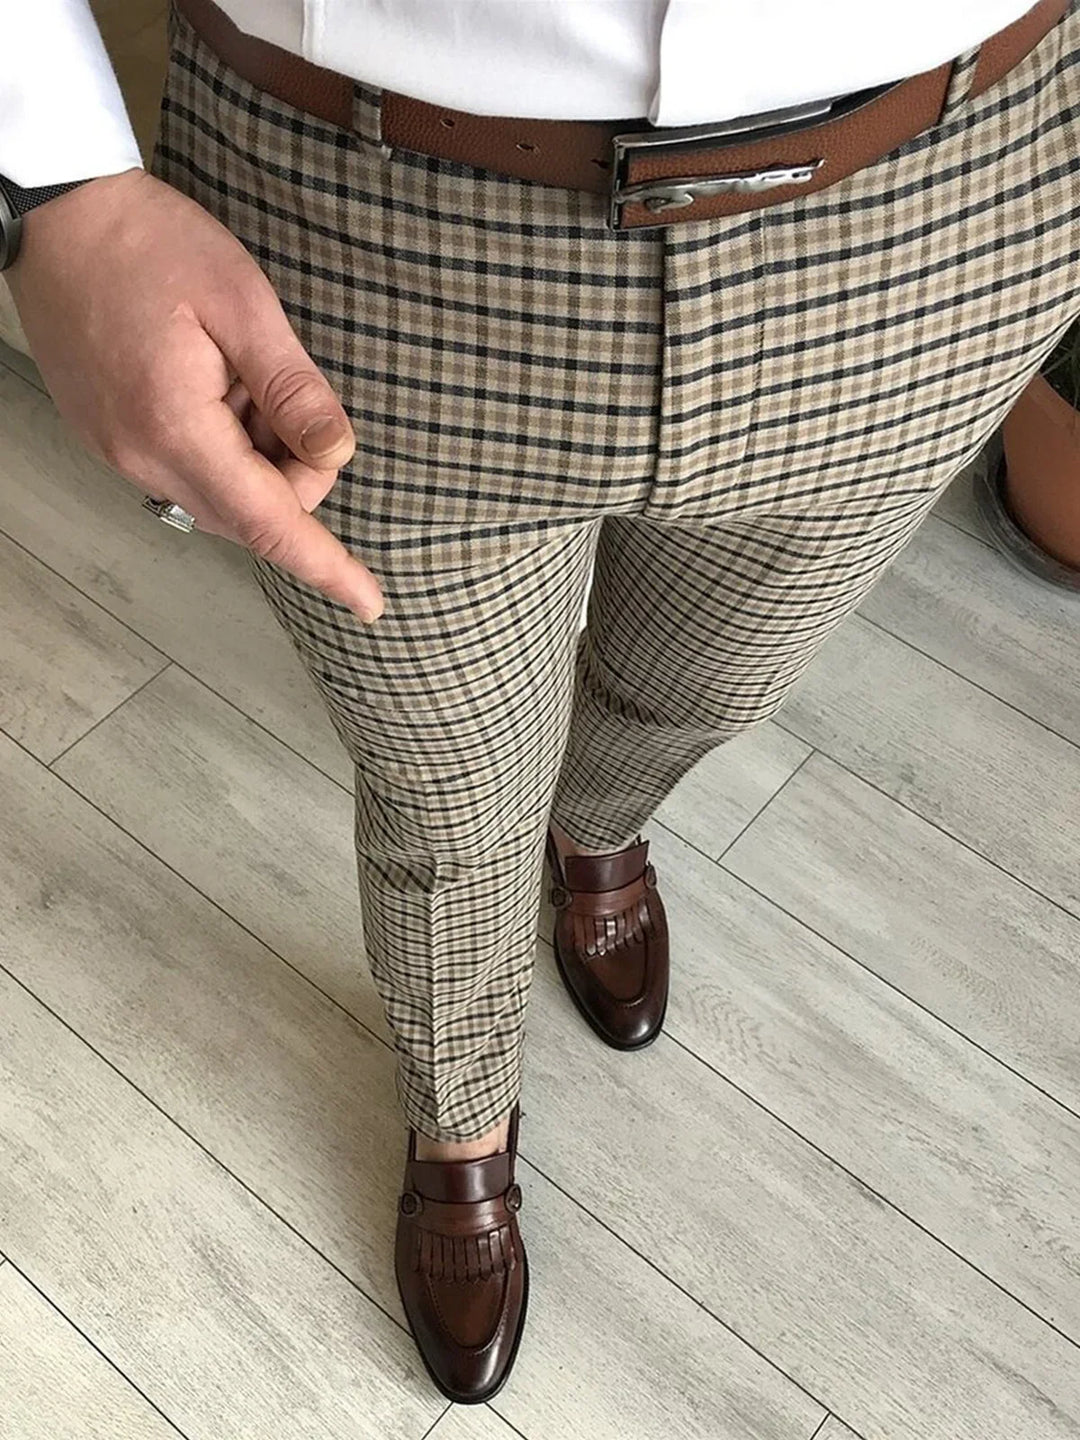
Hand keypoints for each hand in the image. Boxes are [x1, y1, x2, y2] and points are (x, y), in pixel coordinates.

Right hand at [6, 168, 383, 622]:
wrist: (57, 213)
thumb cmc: (149, 243)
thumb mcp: (242, 303)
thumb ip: (293, 389)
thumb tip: (337, 455)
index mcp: (175, 428)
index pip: (268, 523)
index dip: (326, 565)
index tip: (370, 602)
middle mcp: (141, 459)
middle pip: (250, 517)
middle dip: (294, 477)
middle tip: (289, 396)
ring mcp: (118, 454)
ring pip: (222, 499)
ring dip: (258, 459)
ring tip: (240, 375)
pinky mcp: (111, 440)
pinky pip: (189, 474)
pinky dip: (225, 447)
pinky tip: (215, 384)